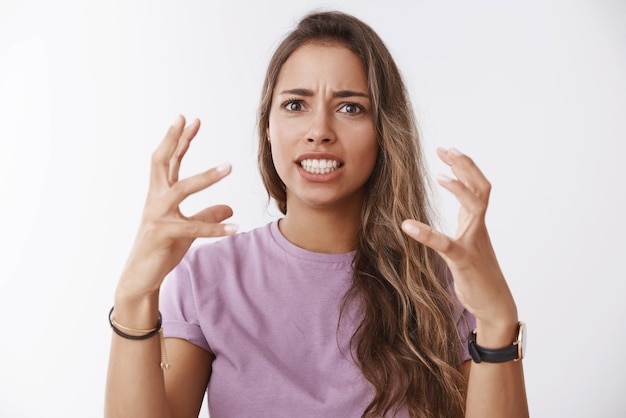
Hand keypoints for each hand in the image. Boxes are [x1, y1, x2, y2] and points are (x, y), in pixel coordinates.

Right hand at [118, 115, 236, 298]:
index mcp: (160, 195)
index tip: (190, 120)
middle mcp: (155, 200)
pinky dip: (215, 229)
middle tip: (188, 120)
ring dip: (206, 176)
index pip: (169, 161)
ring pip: (181, 189)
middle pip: (162, 163)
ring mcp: (157, 216)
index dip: (179, 140)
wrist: (141, 277)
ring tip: (229, 166)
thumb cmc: (162, 250)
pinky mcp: (162, 235)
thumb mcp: (188, 230)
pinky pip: (193, 228)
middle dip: (175, 140)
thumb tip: (229, 208)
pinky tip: (235, 227)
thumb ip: (206, 216)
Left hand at [401, 148, 516, 336]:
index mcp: (477, 223)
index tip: (449, 150)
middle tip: (446, 149)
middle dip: (465, 166)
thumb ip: (465, 223)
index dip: (464, 166)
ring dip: (460, 189)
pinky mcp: (464, 261)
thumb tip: (459, 207)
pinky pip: (446, 244)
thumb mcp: (470, 241)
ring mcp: (474, 243)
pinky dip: (428, 234)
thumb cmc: (479, 274)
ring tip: (441, 175)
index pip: (477, 186)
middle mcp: (478, 228)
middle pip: (480, 188)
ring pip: (475, 207)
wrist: (494, 304)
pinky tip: (408, 225)